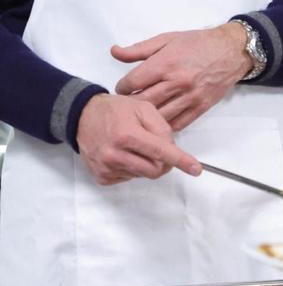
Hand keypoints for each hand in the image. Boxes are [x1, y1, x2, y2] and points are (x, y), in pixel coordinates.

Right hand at [76, 93, 201, 185]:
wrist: (83, 117)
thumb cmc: (115, 110)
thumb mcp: (143, 107)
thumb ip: (161, 127)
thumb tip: (171, 149)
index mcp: (127, 134)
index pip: (160, 152)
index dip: (181, 160)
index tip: (195, 169)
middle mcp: (115, 154)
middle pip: (154, 170)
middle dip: (164, 162)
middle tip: (162, 149)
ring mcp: (107, 168)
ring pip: (143, 175)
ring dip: (147, 163)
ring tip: (137, 145)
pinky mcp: (101, 176)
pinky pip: (129, 178)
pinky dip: (134, 167)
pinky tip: (125, 153)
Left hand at [111, 22, 251, 130]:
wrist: (231, 50)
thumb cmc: (198, 43)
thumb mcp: (167, 39)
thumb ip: (139, 49)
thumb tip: (114, 52)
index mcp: (165, 63)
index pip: (132, 83)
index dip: (122, 87)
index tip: (122, 89)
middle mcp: (176, 82)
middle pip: (143, 102)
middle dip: (130, 104)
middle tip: (127, 104)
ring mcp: (189, 97)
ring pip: (158, 116)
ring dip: (146, 117)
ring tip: (140, 114)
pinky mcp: (200, 107)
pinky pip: (177, 124)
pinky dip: (165, 125)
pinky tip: (159, 121)